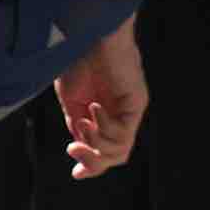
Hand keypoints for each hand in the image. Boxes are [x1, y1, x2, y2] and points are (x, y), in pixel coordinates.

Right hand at [57, 23, 148, 175]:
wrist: (86, 35)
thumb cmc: (76, 61)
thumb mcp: (72, 101)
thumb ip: (78, 125)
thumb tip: (80, 147)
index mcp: (103, 114)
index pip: (105, 150)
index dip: (91, 166)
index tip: (74, 174)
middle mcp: (120, 115)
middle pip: (115, 156)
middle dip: (92, 161)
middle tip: (72, 149)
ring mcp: (130, 109)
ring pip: (120, 150)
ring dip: (96, 144)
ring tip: (81, 124)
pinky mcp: (137, 102)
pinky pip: (125, 133)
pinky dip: (105, 129)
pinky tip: (93, 110)